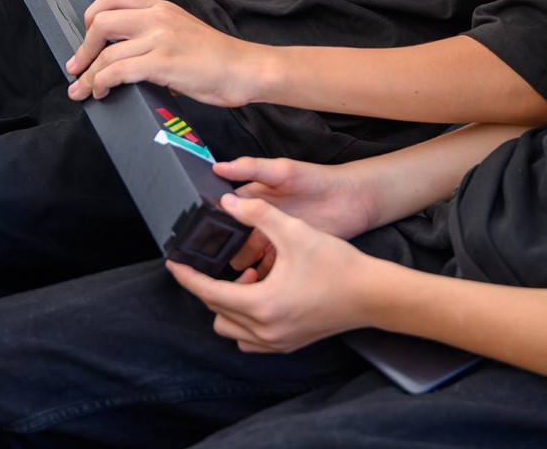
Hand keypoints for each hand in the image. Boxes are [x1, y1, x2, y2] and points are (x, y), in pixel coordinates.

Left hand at [66, 0, 265, 105]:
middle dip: (83, 48)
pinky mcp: (163, 62)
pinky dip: (102, 82)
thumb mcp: (182, 33)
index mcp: (161, 7)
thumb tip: (125, 60)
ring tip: (83, 90)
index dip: (90, 17)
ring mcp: (160, 38)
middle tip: (77, 68)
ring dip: (88, 75)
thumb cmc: (217, 59)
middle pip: (101, 21)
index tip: (86, 40)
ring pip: (106, 51)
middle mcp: (157, 17)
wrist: (246, 69)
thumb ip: (154, 37)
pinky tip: (102, 92)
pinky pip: (118, 70)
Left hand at [167, 195, 376, 353]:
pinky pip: (250, 339)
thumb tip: (228, 202)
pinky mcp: (287, 345)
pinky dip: (245, 320)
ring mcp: (276, 342)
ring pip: (231, 329)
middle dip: (210, 286)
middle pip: (216, 311)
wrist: (372, 295)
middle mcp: (264, 330)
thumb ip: (258, 213)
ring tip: (249, 278)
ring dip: (229, 304)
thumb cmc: (337, 265)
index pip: (209, 292)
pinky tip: (261, 296)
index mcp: (261, 304)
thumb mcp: (294, 231)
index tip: (174, 264)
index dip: (187, 276)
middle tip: (217, 263)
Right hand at [217, 156, 375, 278]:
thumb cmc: (318, 180)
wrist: (354, 200)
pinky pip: (270, 272)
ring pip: (248, 258)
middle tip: (223, 258)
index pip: (225, 212)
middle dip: (228, 249)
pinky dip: (264, 278)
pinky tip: (263, 283)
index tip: (203, 234)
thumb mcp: (283, 171)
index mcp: (254, 198)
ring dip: (244, 266)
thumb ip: (252, 168)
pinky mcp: (289, 257)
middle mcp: (260, 221)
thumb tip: (219, 167)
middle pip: (233, 239)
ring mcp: (274, 240)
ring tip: (244, 274)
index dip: (214, 222)